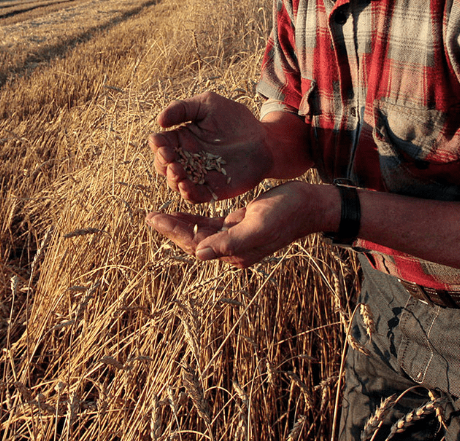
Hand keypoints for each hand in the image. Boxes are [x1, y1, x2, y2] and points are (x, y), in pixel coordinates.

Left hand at [146, 181, 336, 268]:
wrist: (310, 205)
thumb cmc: (287, 212)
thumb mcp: (258, 224)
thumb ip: (230, 242)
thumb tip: (199, 254)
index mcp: (236, 253)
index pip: (196, 244)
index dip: (173, 232)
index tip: (154, 218)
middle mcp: (233, 249)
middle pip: (194, 240)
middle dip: (171, 228)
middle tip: (149, 216)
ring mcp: (236, 238)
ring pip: (200, 232)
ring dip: (180, 223)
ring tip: (158, 214)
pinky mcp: (240, 225)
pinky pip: (211, 225)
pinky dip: (195, 218)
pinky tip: (182, 210)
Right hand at [148, 92, 273, 202]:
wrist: (265, 140)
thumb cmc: (236, 119)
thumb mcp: (208, 104)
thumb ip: (183, 108)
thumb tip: (159, 121)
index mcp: (181, 138)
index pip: (160, 144)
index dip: (157, 145)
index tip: (161, 143)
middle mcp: (186, 158)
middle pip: (163, 165)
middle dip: (162, 163)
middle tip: (169, 158)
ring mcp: (198, 176)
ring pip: (175, 182)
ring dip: (172, 179)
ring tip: (177, 172)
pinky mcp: (212, 190)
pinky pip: (194, 196)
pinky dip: (187, 193)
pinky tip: (186, 187)